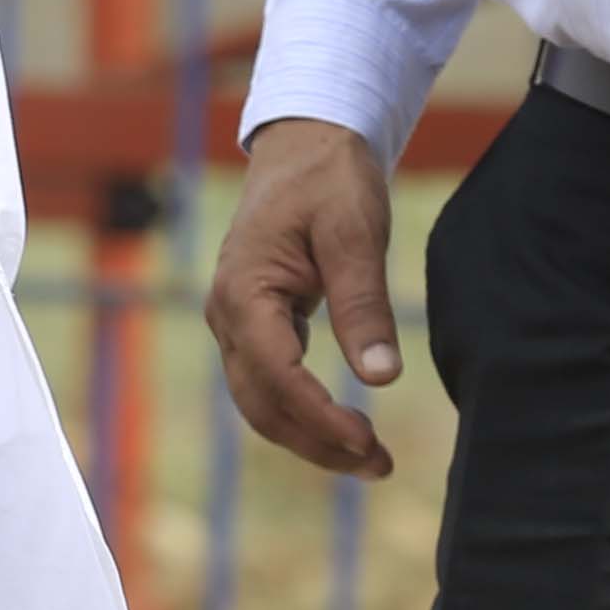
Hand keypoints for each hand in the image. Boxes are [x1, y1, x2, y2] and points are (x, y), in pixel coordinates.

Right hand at [204, 115, 406, 478]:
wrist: (306, 143)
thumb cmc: (329, 180)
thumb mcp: (354, 233)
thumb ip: (364, 305)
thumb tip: (383, 377)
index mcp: (243, 290)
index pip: (276, 375)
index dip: (320, 416)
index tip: (367, 442)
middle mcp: (227, 313)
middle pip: (261, 404)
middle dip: (317, 443)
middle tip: (380, 465)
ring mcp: (235, 321)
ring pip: (261, 402)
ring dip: (310, 436)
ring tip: (370, 459)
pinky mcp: (254, 324)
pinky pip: (269, 383)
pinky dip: (304, 413)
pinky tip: (345, 426)